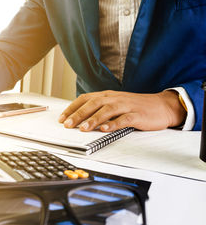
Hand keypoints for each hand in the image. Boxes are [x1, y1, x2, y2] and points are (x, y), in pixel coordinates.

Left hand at [58, 90, 186, 131]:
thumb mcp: (115, 104)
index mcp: (107, 95)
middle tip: (67, 124)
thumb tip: (80, 119)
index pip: (85, 99)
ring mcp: (126, 106)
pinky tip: (105, 129)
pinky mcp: (137, 115)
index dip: (72, 108)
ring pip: (107, 110)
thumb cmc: (135, 106)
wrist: (162, 106)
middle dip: (78, 114)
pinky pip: (124, 119)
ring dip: (93, 120)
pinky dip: (114, 124)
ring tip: (83, 129)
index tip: (62, 118)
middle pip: (93, 104)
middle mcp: (115, 98)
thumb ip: (99, 109)